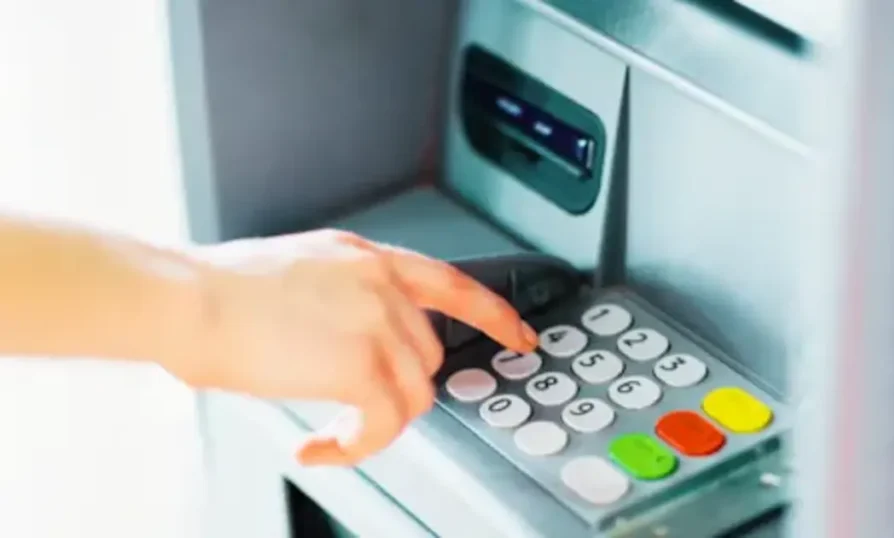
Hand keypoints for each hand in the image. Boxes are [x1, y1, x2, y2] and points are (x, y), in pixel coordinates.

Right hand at [172, 230, 537, 465]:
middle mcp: (380, 282)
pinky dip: (357, 447)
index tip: (520, 336)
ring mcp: (376, 320)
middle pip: (427, 355)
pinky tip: (321, 448)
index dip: (494, 313)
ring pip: (414, 394)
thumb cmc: (217, 293)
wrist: (184, 298)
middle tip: (352, 409)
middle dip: (396, 389)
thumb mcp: (296, 275)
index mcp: (364, 257)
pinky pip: (385, 423)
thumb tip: (345, 345)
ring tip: (332, 433)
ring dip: (376, 423)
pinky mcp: (361, 363)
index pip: (450, 283)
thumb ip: (337, 301)